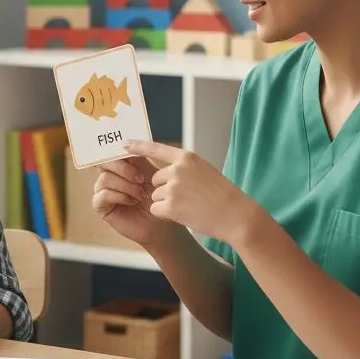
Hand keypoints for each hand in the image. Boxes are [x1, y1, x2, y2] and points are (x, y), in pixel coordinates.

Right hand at [91, 155, 179, 249]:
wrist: (161, 223)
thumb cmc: (159, 200)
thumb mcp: (152, 174)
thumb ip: (140, 159)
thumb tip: (128, 142)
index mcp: (121, 166)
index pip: (112, 152)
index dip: (119, 151)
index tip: (130, 152)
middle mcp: (110, 176)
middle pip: (104, 162)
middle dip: (124, 169)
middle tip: (141, 179)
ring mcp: (104, 191)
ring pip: (104, 178)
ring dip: (125, 186)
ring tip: (139, 195)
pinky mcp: (102, 206)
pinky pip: (101, 195)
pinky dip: (119, 196)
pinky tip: (132, 202)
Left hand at [123, 140, 245, 241]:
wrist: (235, 215)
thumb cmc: (223, 195)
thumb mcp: (205, 171)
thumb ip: (184, 168)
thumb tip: (165, 171)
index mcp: (187, 158)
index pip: (156, 148)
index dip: (138, 146)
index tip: (124, 144)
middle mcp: (177, 169)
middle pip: (155, 179)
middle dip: (165, 190)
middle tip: (187, 197)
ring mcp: (173, 187)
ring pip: (155, 195)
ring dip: (167, 203)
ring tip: (189, 206)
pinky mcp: (171, 206)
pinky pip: (155, 209)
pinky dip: (165, 214)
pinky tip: (183, 215)